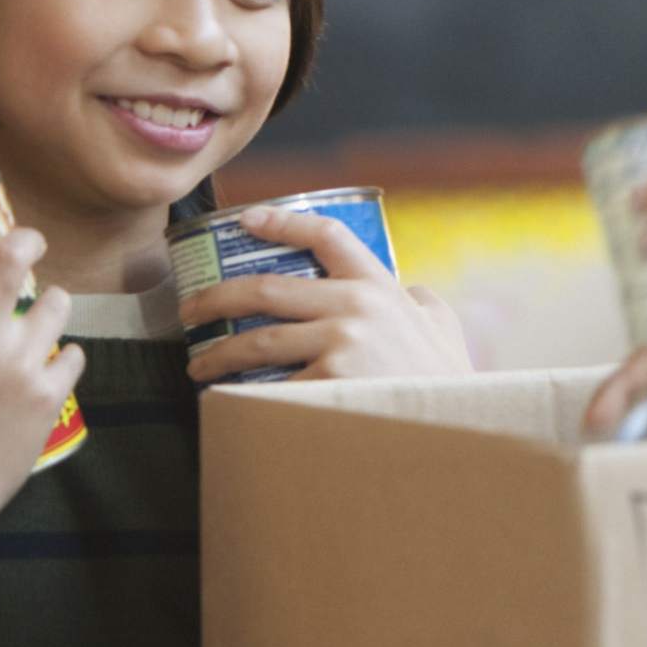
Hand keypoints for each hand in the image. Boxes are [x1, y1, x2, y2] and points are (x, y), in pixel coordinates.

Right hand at [0, 164, 83, 587]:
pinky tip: (41, 378)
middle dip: (27, 241)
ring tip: (29, 332)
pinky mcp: (48, 395)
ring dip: (47, 307)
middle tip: (29, 245)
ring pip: (54, 303)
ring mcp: (15, 366)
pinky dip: (60, 360)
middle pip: (11, 262)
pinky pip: (72, 353)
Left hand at [178, 204, 469, 382]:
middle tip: (192, 310)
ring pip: (257, 341)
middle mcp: (357, 308)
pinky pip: (271, 388)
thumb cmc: (445, 379)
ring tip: (200, 365)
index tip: (246, 219)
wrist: (454, 426)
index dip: (281, 222)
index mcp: (380, 287)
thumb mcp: (442, 326)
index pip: (327, 235)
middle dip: (217, 298)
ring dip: (218, 353)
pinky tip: (228, 403)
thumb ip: (420, 304)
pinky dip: (243, 397)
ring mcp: (341, 346)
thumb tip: (408, 291)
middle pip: (266, 289)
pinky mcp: (327, 386)